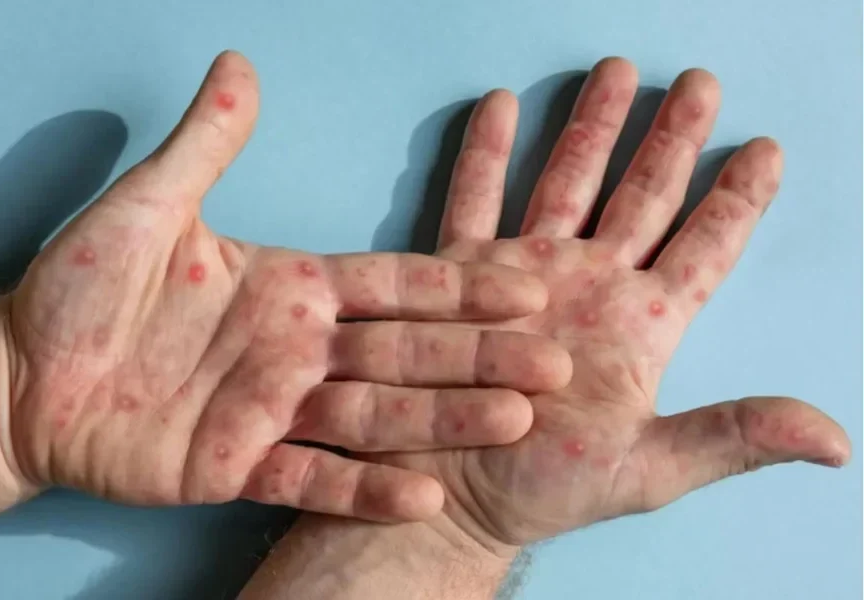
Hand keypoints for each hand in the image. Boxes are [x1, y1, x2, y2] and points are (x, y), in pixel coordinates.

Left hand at [0, 51, 571, 524]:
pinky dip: (366, 488)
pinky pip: (314, 478)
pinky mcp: (241, 464)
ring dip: (444, 421)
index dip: (459, 284)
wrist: (24, 375)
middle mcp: (299, 349)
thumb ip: (207, 144)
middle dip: (481, 354)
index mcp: (293, 287)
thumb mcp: (149, 205)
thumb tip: (239, 64)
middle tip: (556, 360)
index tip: (526, 282)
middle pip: (406, 351)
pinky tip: (424, 494)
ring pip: (376, 417)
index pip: (393, 282)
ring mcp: (275, 410)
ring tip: (513, 423)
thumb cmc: (82, 286)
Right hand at [379, 57, 849, 549]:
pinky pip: (473, 201)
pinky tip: (498, 105)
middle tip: (701, 82)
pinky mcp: (463, 276)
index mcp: (640, 325)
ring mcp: (526, 274)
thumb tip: (835, 440)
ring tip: (614, 72)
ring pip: (563, 181)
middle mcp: (589, 285)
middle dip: (672, 138)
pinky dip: (484, 153)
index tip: (768, 151)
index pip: (704, 248)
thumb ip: (731, 437)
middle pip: (642, 195)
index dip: (737, 200)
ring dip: (589, 127)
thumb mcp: (647, 469)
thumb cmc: (548, 488)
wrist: (453, 497)